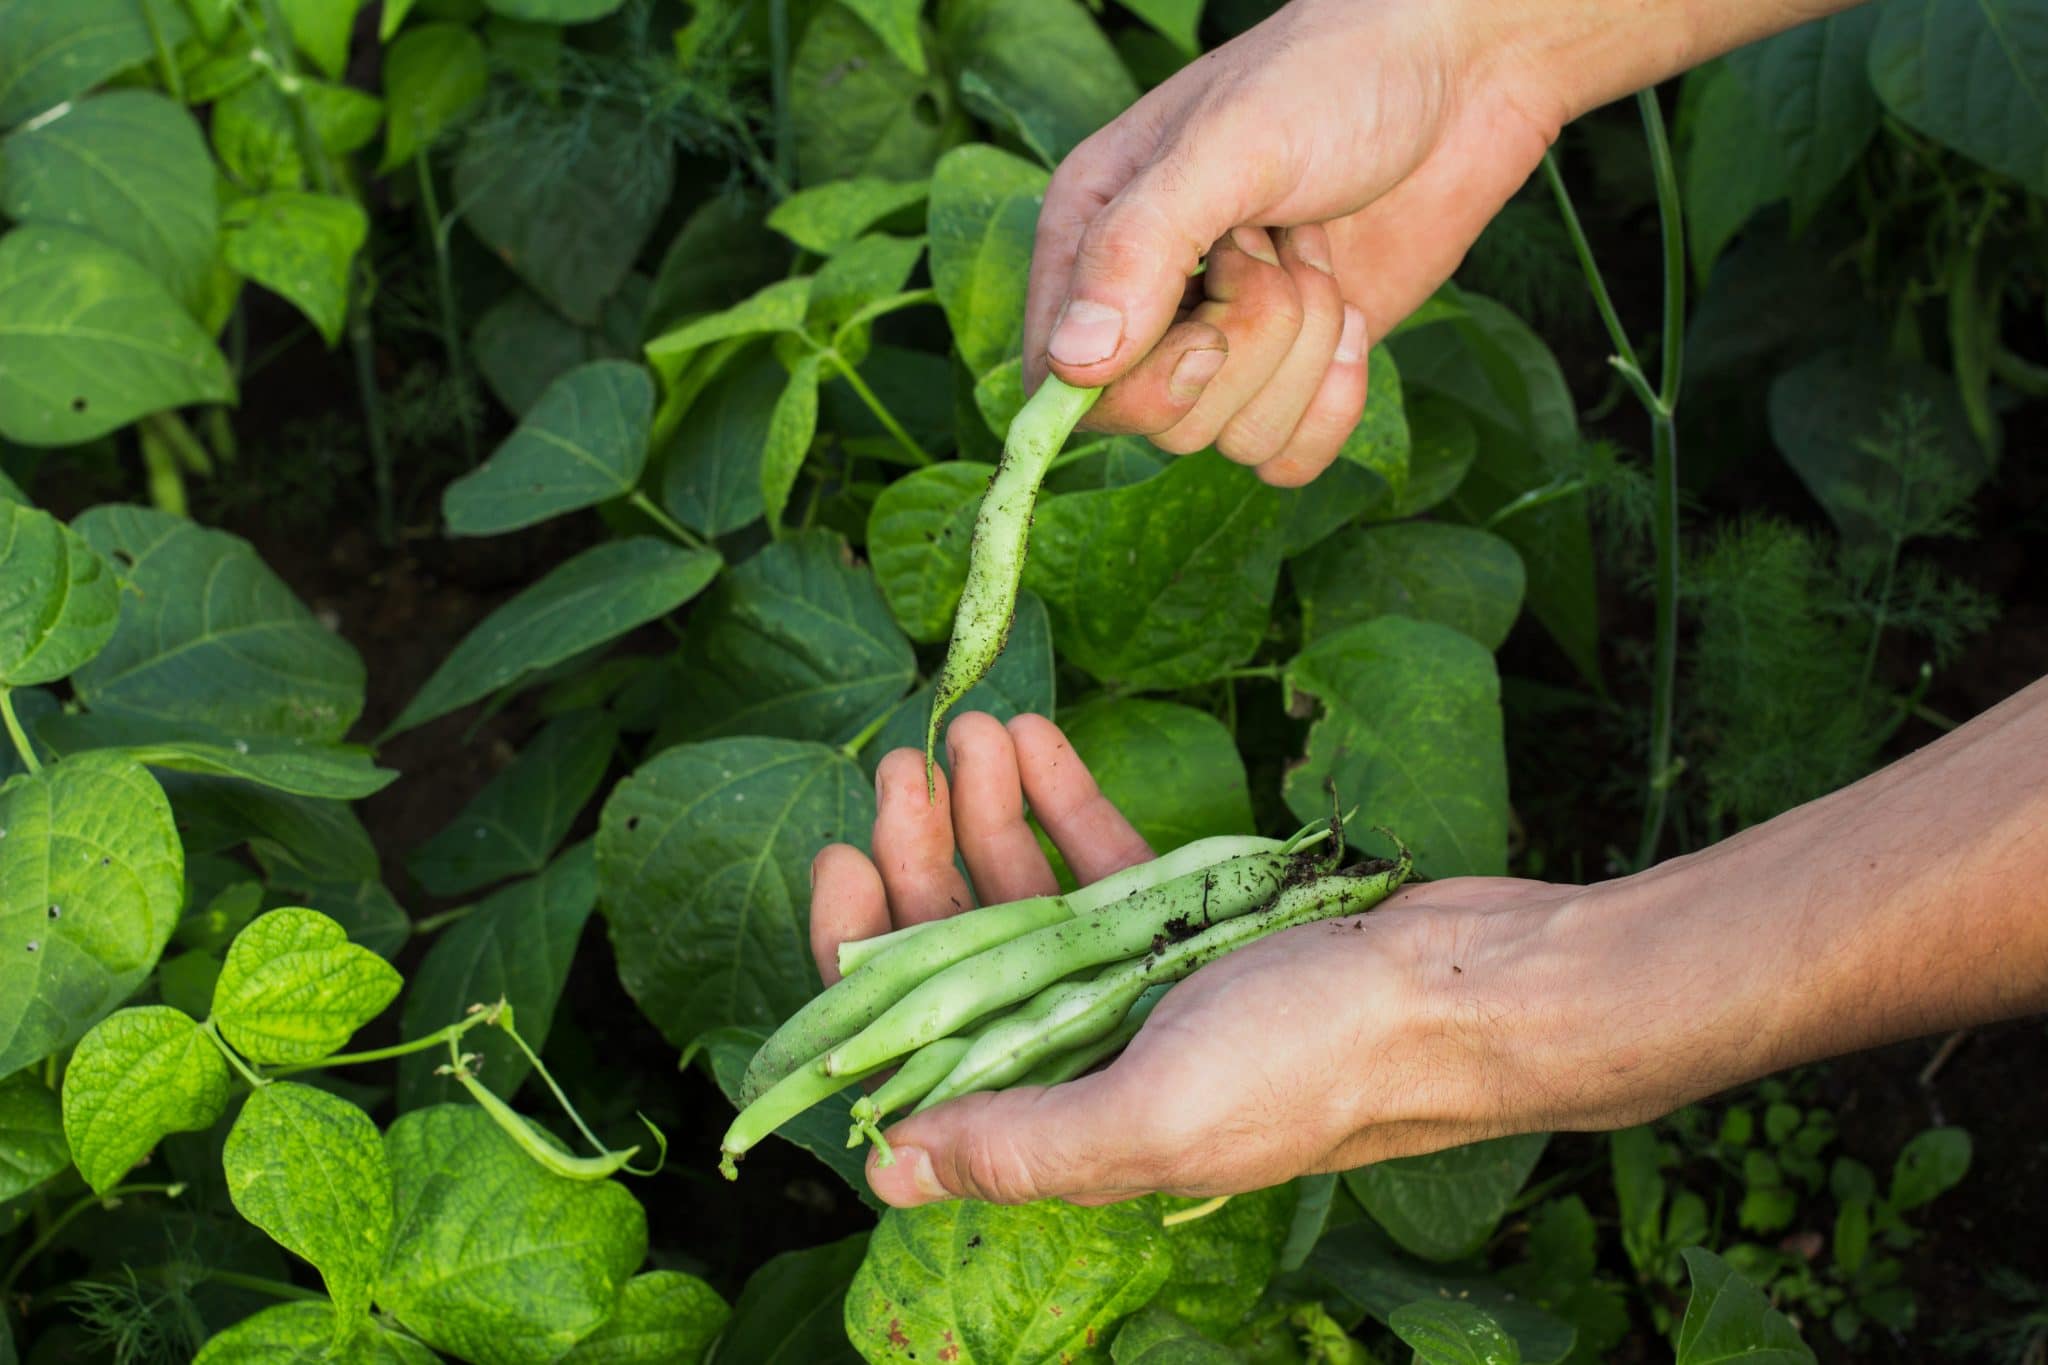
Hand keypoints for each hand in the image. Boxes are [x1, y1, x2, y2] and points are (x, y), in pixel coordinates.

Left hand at [808, 711, 1596, 1207]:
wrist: (1475, 989)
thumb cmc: (1323, 1061)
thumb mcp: (1158, 1115)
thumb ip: (1019, 1142)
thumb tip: (887, 1167)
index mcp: (1066, 1121)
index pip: (918, 1046)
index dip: (863, 959)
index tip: (844, 859)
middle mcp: (1088, 1055)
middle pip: (963, 955)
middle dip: (922, 858)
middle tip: (906, 764)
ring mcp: (1140, 982)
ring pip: (1029, 896)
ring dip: (988, 813)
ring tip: (970, 731)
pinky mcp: (1194, 923)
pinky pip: (1104, 860)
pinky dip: (1064, 801)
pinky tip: (1036, 739)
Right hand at [1024, 0, 1565, 486]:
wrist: (1459, 79)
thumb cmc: (1329, 82)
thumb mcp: (1226, 147)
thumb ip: (1138, 249)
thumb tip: (1072, 366)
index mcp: (1089, 238)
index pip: (1057, 380)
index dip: (1136, 384)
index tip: (1206, 326)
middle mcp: (1145, 306)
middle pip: (1159, 421)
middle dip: (1247, 343)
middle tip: (1276, 245)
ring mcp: (1223, 348)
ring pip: (1234, 441)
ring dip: (1302, 354)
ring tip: (1318, 257)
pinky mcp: (1294, 377)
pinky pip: (1287, 460)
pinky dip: (1333, 402)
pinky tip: (1353, 320)